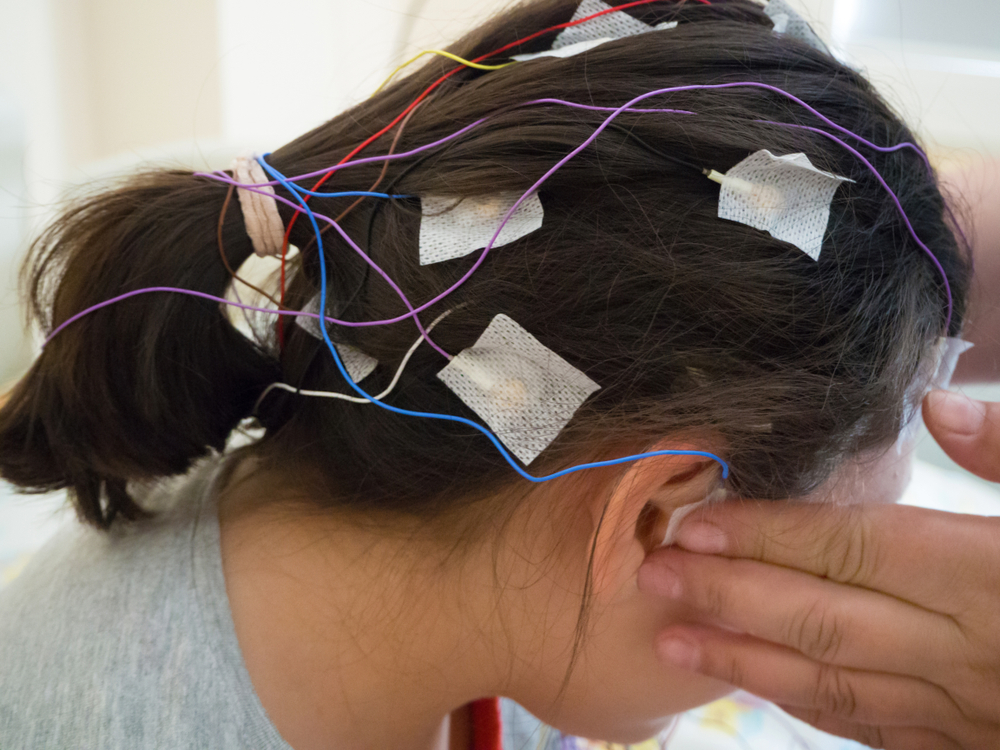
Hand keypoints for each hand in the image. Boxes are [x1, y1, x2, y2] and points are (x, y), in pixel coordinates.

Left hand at [637, 390, 999, 748]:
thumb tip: (938, 403)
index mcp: (992, 577)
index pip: (853, 547)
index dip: (767, 533)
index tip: (696, 519)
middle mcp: (970, 652)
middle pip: (823, 616)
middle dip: (728, 595)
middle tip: (650, 572)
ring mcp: (969, 712)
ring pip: (836, 684)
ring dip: (746, 660)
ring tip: (670, 640)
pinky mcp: (970, 746)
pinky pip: (876, 728)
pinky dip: (810, 705)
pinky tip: (761, 685)